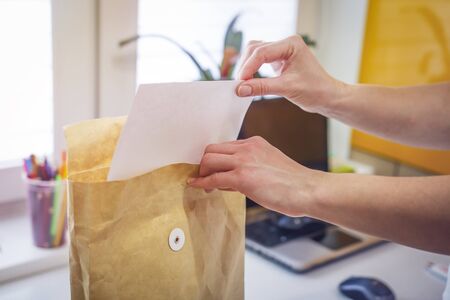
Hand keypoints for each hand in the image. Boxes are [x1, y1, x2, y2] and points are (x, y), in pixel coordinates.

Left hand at [187, 136, 322, 215]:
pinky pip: (213, 178)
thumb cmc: (293, 183)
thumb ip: (252, 166)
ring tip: (204, 185)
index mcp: (255, 143)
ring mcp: (244, 161)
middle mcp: (247, 148)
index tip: (214, 170)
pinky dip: (202, 183)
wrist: (307, 189)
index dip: (216, 160)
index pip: (225, 146)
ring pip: (208, 160)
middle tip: (206, 177)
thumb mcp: (270, 165)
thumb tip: (231, 179)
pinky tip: (197, 187)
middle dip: (205, 164)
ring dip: (202, 173)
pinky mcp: (242, 177)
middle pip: (211, 150)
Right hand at [236, 35, 345, 114]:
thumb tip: (240, 89)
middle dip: (246, 66)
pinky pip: (260, 61)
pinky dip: (253, 70)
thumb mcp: (286, 88)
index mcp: (291, 44)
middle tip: (240, 84)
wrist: (326, 97)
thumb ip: (262, 87)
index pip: (262, 52)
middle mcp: (286, 44)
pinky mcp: (279, 60)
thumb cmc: (315, 90)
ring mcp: (282, 51)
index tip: (240, 83)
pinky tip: (250, 81)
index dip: (248, 68)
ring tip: (243, 83)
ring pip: (255, 53)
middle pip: (255, 49)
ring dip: (248, 67)